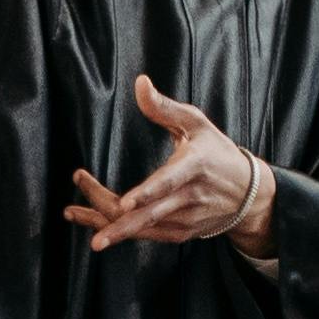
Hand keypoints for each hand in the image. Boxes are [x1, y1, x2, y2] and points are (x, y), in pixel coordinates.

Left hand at [64, 73, 270, 251]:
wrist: (248, 194)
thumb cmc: (217, 151)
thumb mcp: (196, 123)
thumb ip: (164, 107)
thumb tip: (139, 83)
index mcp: (195, 166)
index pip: (169, 183)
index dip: (147, 194)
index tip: (125, 203)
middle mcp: (190, 198)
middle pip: (147, 214)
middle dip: (108, 214)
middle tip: (72, 208)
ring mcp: (185, 220)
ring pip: (141, 228)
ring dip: (104, 224)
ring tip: (71, 214)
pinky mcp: (180, 234)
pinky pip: (146, 236)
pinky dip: (119, 232)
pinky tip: (94, 223)